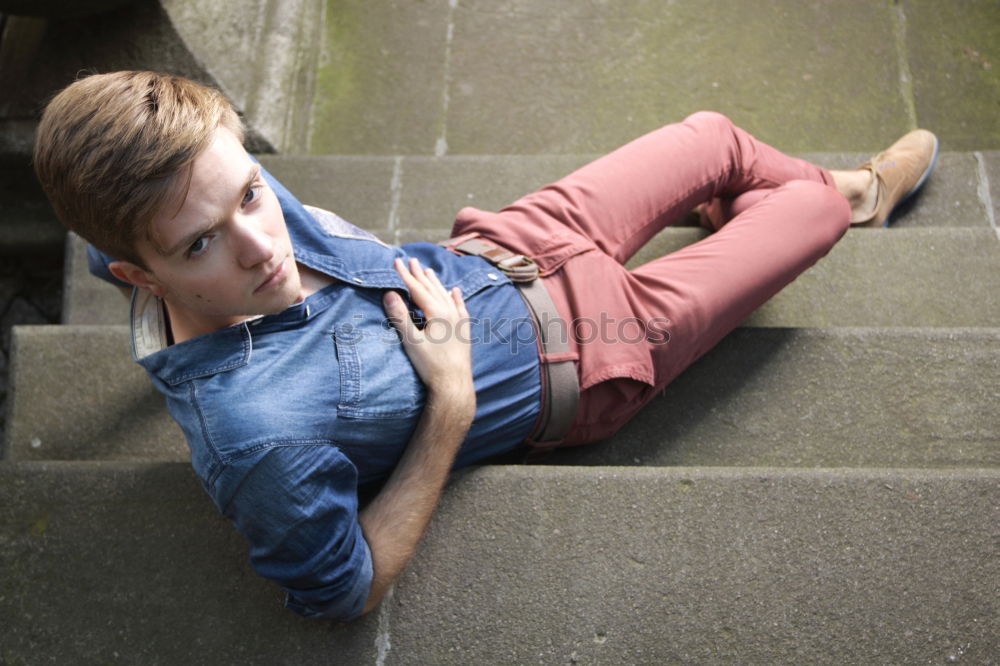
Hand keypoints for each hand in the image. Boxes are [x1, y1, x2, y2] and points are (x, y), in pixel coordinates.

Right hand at [383, 258, 473, 397]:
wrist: (454, 386)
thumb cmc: (431, 366)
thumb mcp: (411, 341)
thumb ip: (400, 316)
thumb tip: (389, 293)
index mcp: (438, 313)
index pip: (418, 289)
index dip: (405, 275)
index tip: (396, 261)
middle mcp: (451, 313)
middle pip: (433, 289)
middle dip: (420, 274)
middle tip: (411, 260)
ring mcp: (460, 322)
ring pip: (446, 296)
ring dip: (436, 283)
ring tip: (429, 271)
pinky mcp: (464, 332)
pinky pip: (461, 308)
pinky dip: (456, 298)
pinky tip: (456, 291)